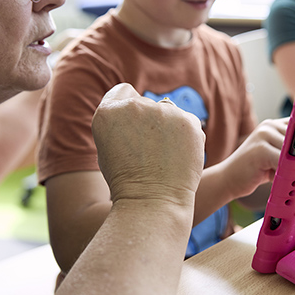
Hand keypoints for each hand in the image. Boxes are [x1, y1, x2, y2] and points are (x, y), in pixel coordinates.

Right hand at [92, 83, 203, 207]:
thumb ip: (120, 120)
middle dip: (149, 121)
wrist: (152, 202)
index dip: (128, 110)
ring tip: (163, 156)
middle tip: (147, 151)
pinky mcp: (188, 120)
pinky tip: (178, 156)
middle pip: (147, 104)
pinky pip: (186, 121)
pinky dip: (185, 135)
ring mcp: (162, 112)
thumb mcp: (107, 146)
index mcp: (107, 112)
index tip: (131, 130)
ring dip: (168, 126)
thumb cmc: (127, 179)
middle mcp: (134, 106)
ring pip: (168, 112)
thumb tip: (142, 106)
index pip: (123, 92)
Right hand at [222, 117, 288, 199]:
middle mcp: (269, 125)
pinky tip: (288, 180)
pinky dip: (289, 172)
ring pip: (293, 150)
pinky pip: (284, 161)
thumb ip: (288, 151)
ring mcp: (264, 135)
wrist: (228, 179)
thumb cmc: (255, 171)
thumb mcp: (273, 157)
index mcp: (273, 125)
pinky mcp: (261, 149)